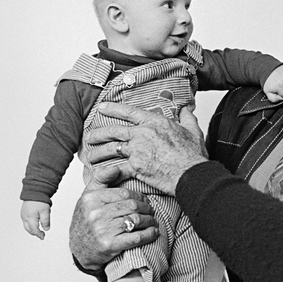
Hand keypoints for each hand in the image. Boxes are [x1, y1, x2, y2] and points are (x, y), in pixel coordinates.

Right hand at [21, 200, 50, 239]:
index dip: (39, 234)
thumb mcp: (45, 211)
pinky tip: (35, 224)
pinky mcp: (23, 212)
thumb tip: (46, 229)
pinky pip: (25, 221)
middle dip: (35, 233)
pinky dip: (30, 225)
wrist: (34, 191)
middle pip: (29, 229)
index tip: (43, 237)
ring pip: (26, 226)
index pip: (34, 230)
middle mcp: (25, 217)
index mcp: (30, 218)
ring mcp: (23, 215)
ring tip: (39, 230)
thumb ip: (46, 221)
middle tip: (42, 235)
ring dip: (32, 229)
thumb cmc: (39, 200)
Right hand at [69, 164, 159, 271]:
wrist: (79, 249)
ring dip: (150, 220)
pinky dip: (149, 234)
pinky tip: (153, 232)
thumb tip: (116, 168)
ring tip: (153, 221)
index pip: (124, 193)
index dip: (139, 196)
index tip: (145, 199)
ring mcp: (102, 230)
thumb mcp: (88, 197)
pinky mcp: (109, 245)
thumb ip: (100, 179)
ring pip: (136, 220)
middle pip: (132, 206)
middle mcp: (95, 214)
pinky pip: (136, 237)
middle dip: (146, 208)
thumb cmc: (86, 221)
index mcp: (91, 199)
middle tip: (151, 210)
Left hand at [85, 103, 207, 194]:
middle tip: (89, 136)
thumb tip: (187, 109)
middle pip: (114, 131)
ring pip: (111, 149)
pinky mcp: (135, 167)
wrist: (191, 174)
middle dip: (98, 133)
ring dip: (98, 153)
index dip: (113, 109)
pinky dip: (107, 172)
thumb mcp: (193, 130)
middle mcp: (142, 134)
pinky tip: (100, 174)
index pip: (129, 112)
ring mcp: (137, 151)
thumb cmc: (192, 155)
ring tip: (90, 156)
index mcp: (154, 122)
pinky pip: (116, 169)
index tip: (101, 108)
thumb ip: (187, 117)